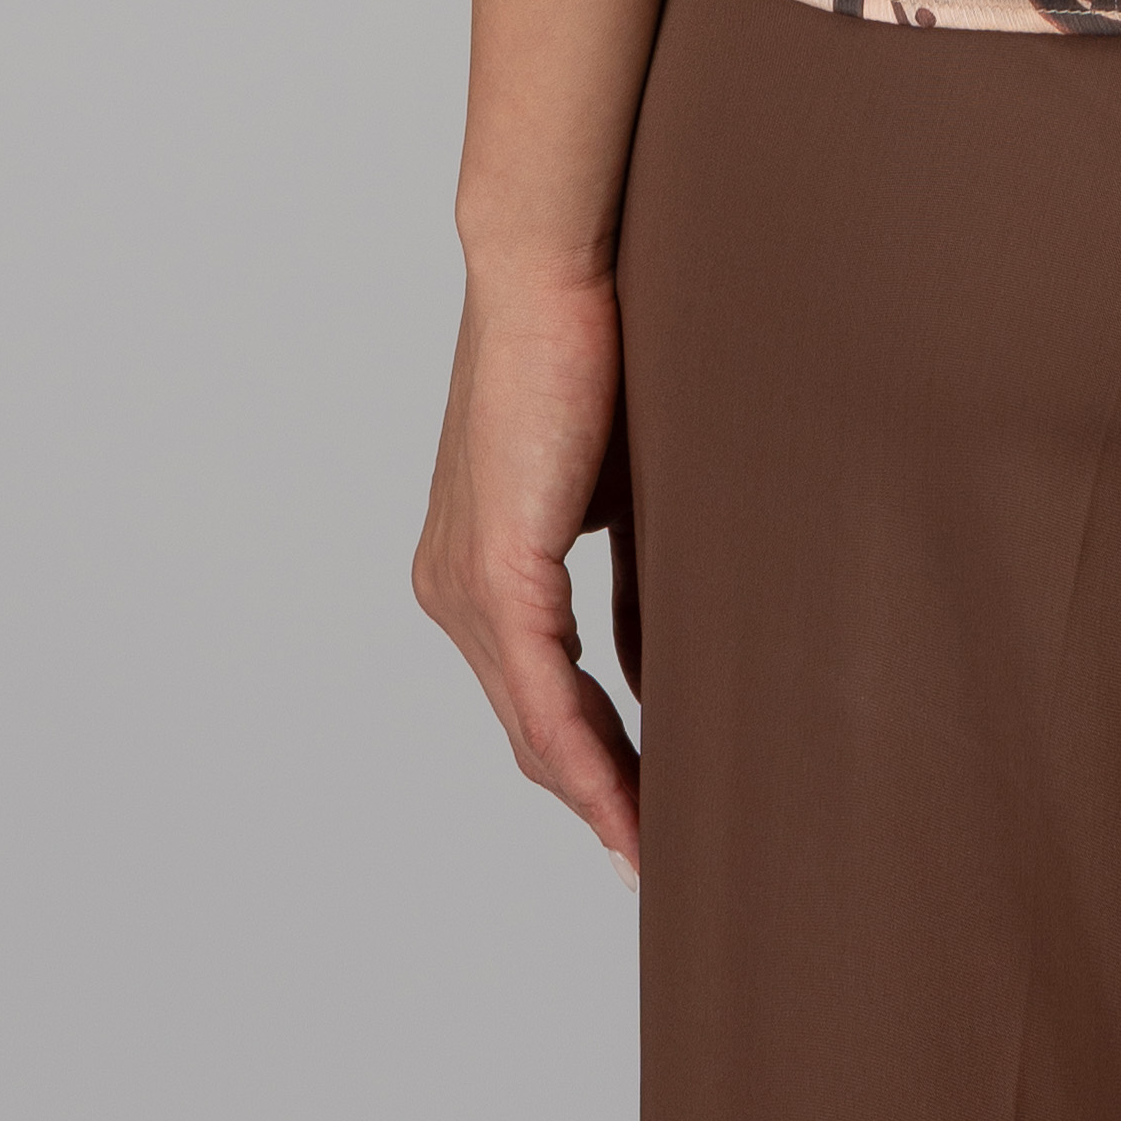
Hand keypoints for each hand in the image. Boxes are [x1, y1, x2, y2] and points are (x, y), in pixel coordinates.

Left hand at [412, 253, 641, 872]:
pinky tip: (629, 807)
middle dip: (596, 795)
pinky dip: (590, 761)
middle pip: (531, 727)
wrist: (552, 268)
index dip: (590, 758)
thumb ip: (632, 574)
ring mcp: (464, 586)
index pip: (535, 691)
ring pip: (536, 726)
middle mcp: (451, 587)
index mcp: (472, 562)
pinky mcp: (494, 573)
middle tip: (658, 852)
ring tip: (654, 847)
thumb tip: (668, 659)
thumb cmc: (596, 347)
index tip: (644, 810)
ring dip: (598, 794)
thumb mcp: (620, 486)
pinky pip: (545, 698)